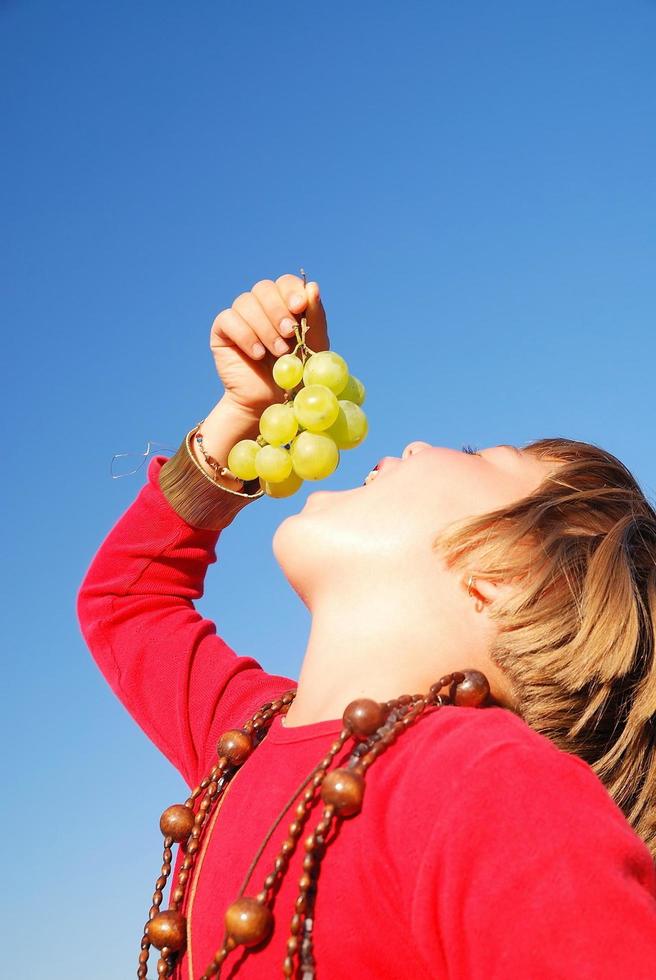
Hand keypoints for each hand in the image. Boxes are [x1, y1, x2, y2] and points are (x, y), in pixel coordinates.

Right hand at [210, 273, 328, 420]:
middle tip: (289, 334)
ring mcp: (240, 317)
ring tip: (278, 352)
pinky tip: (256, 354)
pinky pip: (228, 319)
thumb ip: (315, 318)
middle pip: (264, 288)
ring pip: (246, 302)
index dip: (291, 290)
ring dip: (265, 327)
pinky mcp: (222, 331)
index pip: (284, 283)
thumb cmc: (295, 376)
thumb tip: (313, 286)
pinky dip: (245, 335)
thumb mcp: (313, 347)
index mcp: (283, 305)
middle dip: (278, 310)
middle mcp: (260, 307)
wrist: (270, 402)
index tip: (300, 306)